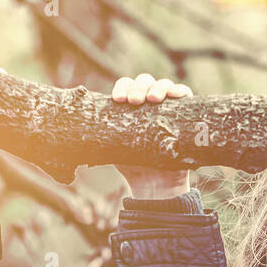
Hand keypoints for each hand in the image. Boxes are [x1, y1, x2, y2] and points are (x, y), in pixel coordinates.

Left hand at [110, 73, 192, 199]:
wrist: (154, 185)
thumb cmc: (132, 166)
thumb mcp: (113, 148)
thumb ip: (103, 135)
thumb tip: (82, 131)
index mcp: (130, 105)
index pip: (126, 86)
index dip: (122, 88)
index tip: (119, 100)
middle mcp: (149, 102)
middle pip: (144, 81)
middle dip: (138, 87)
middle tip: (134, 101)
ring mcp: (167, 106)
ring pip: (164, 84)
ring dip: (158, 88)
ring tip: (153, 99)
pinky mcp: (184, 114)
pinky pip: (184, 95)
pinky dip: (180, 91)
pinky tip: (176, 95)